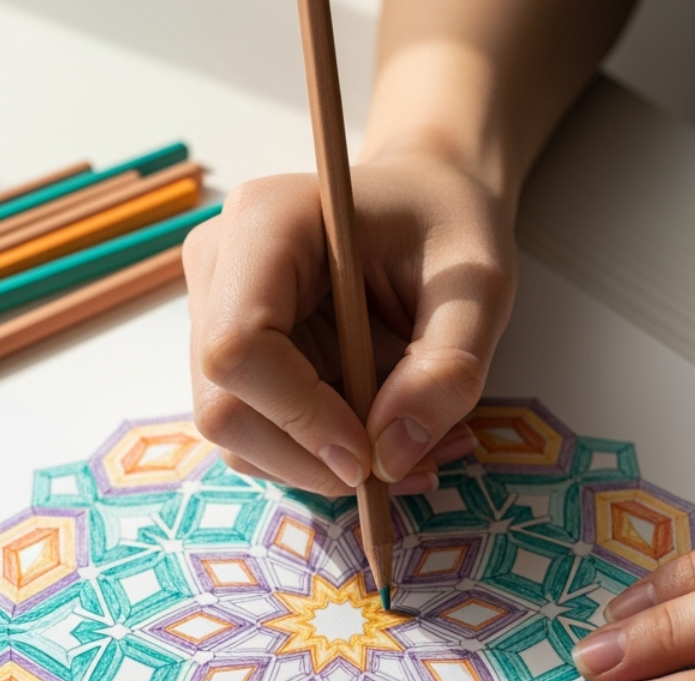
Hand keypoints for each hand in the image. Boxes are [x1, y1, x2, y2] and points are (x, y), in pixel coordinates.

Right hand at [184, 146, 515, 495]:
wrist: (424, 199)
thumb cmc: (447, 223)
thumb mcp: (481, 287)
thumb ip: (447, 369)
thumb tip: (390, 457)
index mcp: (267, 222)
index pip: (238, 347)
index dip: (299, 417)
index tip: (372, 454)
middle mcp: (220, 265)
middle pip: (222, 405)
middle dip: (310, 459)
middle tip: (403, 468)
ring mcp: (214, 311)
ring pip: (235, 433)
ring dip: (320, 467)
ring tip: (412, 450)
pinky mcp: (231, 352)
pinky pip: (257, 433)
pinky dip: (319, 457)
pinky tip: (384, 438)